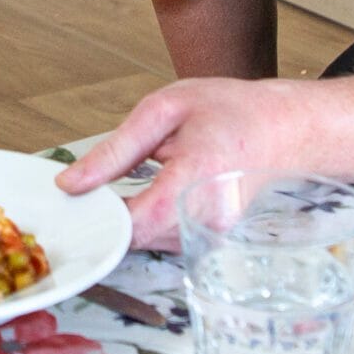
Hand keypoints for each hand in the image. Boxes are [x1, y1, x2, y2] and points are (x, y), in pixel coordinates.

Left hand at [55, 77, 310, 249]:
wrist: (282, 128)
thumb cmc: (229, 111)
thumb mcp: (164, 111)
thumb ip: (115, 150)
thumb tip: (70, 184)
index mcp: (197, 178)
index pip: (133, 224)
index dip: (96, 217)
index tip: (75, 198)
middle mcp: (209, 217)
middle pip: (135, 238)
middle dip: (107, 215)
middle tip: (93, 186)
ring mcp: (213, 234)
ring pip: (146, 242)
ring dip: (128, 218)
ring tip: (130, 181)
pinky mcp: (211, 239)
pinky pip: (163, 238)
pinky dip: (148, 219)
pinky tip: (152, 191)